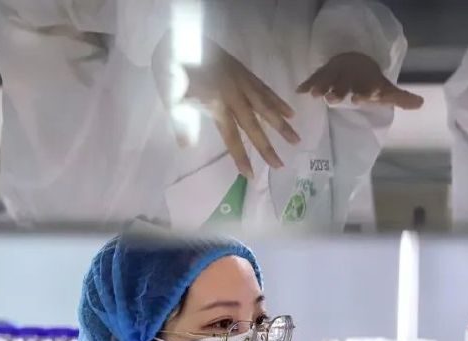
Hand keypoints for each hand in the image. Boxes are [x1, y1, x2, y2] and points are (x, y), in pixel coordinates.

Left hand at [154, 38, 299, 178]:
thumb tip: (186, 146)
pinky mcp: (246, 73)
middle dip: (267, 148)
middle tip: (281, 165)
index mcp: (216, 105)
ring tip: (296, 140)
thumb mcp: (171, 96)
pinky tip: (290, 112)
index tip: (251, 175)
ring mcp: (243, 84)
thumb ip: (182, 122)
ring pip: (266, 108)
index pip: (232, 137)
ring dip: (282, 126)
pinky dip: (278, 101)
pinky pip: (266, 90)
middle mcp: (234, 97)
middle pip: (254, 127)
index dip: (241, 157)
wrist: (182, 37)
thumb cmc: (173, 68)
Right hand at [298, 53, 422, 109]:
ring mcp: (337, 75)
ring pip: (329, 80)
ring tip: (316, 95)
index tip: (366, 96)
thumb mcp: (386, 91)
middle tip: (336, 98)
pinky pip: (315, 78)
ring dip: (323, 87)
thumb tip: (421, 103)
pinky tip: (300, 91)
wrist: (356, 62)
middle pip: (346, 85)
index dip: (368, 91)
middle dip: (342, 90)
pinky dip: (308, 84)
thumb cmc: (371, 82)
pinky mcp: (324, 74)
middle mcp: (351, 78)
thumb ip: (401, 99)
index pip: (368, 87)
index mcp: (367, 82)